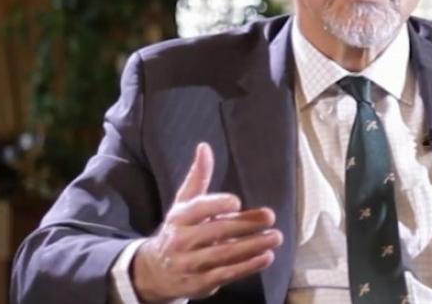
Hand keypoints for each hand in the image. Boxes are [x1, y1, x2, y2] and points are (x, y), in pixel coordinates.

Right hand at [131, 142, 282, 301]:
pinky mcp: (201, 283)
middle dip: (245, 225)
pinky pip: (227, 274)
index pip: (197, 209)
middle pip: (216, 232)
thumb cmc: (178, 230)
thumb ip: (198, 177)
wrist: (155, 272)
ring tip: (275, 238)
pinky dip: (248, 266)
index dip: (216, 204)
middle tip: (270, 218)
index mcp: (179, 218)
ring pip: (224, 254)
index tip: (237, 202)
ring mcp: (190, 264)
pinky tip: (266, 257)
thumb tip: (204, 147)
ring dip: (253, 246)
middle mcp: (182, 241)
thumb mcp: (183, 204)